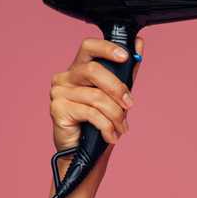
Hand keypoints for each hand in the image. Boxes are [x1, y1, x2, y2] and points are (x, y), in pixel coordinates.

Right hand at [48, 37, 144, 152]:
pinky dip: (106, 126)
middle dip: (118, 89)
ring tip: (121, 128)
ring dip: (115, 115)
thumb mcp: (116, 95)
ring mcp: (59, 92)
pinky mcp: (57, 109)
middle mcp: (65, 77)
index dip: (107, 48)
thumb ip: (126, 71)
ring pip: (96, 96)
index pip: (89, 46)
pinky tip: (110, 136)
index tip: (125, 56)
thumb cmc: (99, 122)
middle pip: (94, 71)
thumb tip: (139, 44)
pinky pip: (90, 113)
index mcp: (79, 69)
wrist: (85, 153)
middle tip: (129, 105)